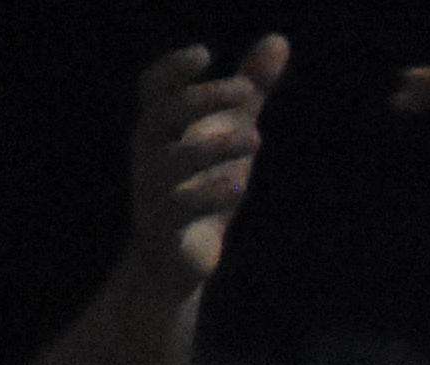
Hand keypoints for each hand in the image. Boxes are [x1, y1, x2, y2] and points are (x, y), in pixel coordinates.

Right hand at [125, 35, 288, 292]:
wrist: (179, 258)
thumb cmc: (204, 185)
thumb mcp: (232, 132)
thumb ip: (251, 90)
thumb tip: (278, 40)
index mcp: (160, 129)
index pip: (154, 88)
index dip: (172, 68)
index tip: (206, 53)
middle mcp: (151, 154)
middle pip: (162, 115)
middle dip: (202, 99)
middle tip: (246, 91)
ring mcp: (154, 189)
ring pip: (171, 161)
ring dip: (213, 145)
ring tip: (256, 136)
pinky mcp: (167, 226)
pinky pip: (181, 206)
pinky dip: (210, 194)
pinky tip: (238, 183)